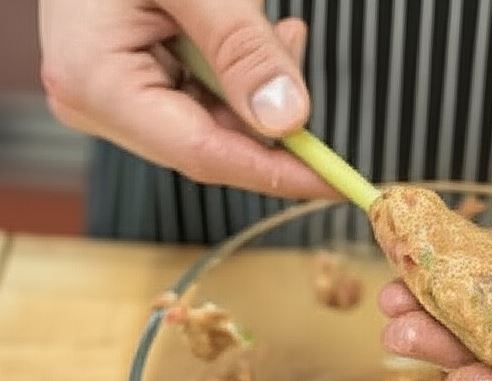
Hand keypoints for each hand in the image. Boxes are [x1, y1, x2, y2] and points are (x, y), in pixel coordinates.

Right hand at [39, 0, 332, 197]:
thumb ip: (242, 49)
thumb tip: (288, 119)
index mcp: (96, 84)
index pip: (204, 154)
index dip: (278, 173)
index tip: (337, 183)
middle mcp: (96, 104)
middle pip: (212, 143)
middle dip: (271, 115)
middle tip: (298, 50)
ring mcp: (111, 98)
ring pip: (215, 122)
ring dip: (258, 85)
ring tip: (279, 29)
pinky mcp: (130, 83)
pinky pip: (200, 97)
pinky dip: (239, 73)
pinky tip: (258, 33)